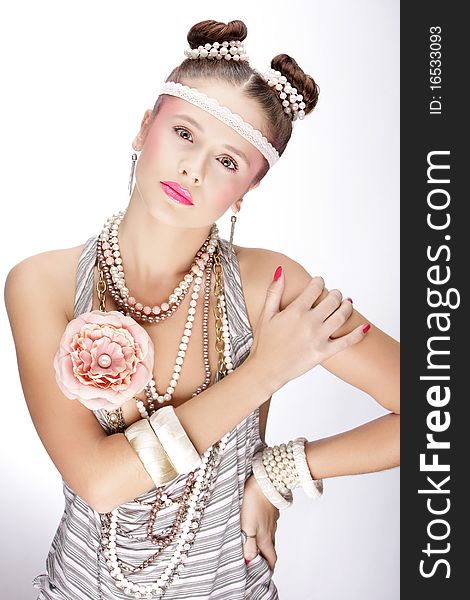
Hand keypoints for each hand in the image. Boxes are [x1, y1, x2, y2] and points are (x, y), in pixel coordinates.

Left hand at [240, 474, 279, 570]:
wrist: (264, 480)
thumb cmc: (252, 503)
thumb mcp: (247, 528)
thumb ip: (248, 546)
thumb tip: (249, 561)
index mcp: (265, 538)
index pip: (271, 559)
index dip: (268, 568)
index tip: (263, 573)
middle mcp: (271, 530)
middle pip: (269, 548)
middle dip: (264, 555)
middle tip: (255, 559)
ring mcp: (272, 519)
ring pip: (268, 534)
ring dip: (262, 540)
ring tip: (252, 540)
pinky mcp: (270, 508)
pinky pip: (267, 521)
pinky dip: (262, 526)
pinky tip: (255, 520)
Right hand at [247, 271, 368, 392]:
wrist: (266, 369)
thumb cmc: (264, 342)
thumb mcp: (266, 314)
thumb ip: (274, 291)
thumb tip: (280, 271)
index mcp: (295, 311)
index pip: (314, 288)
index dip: (319, 282)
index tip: (319, 281)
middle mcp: (309, 322)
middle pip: (332, 300)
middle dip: (335, 294)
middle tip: (335, 294)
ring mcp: (318, 338)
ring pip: (341, 316)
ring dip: (347, 306)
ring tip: (347, 303)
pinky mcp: (324, 352)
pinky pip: (346, 341)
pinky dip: (358, 333)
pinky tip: (365, 327)